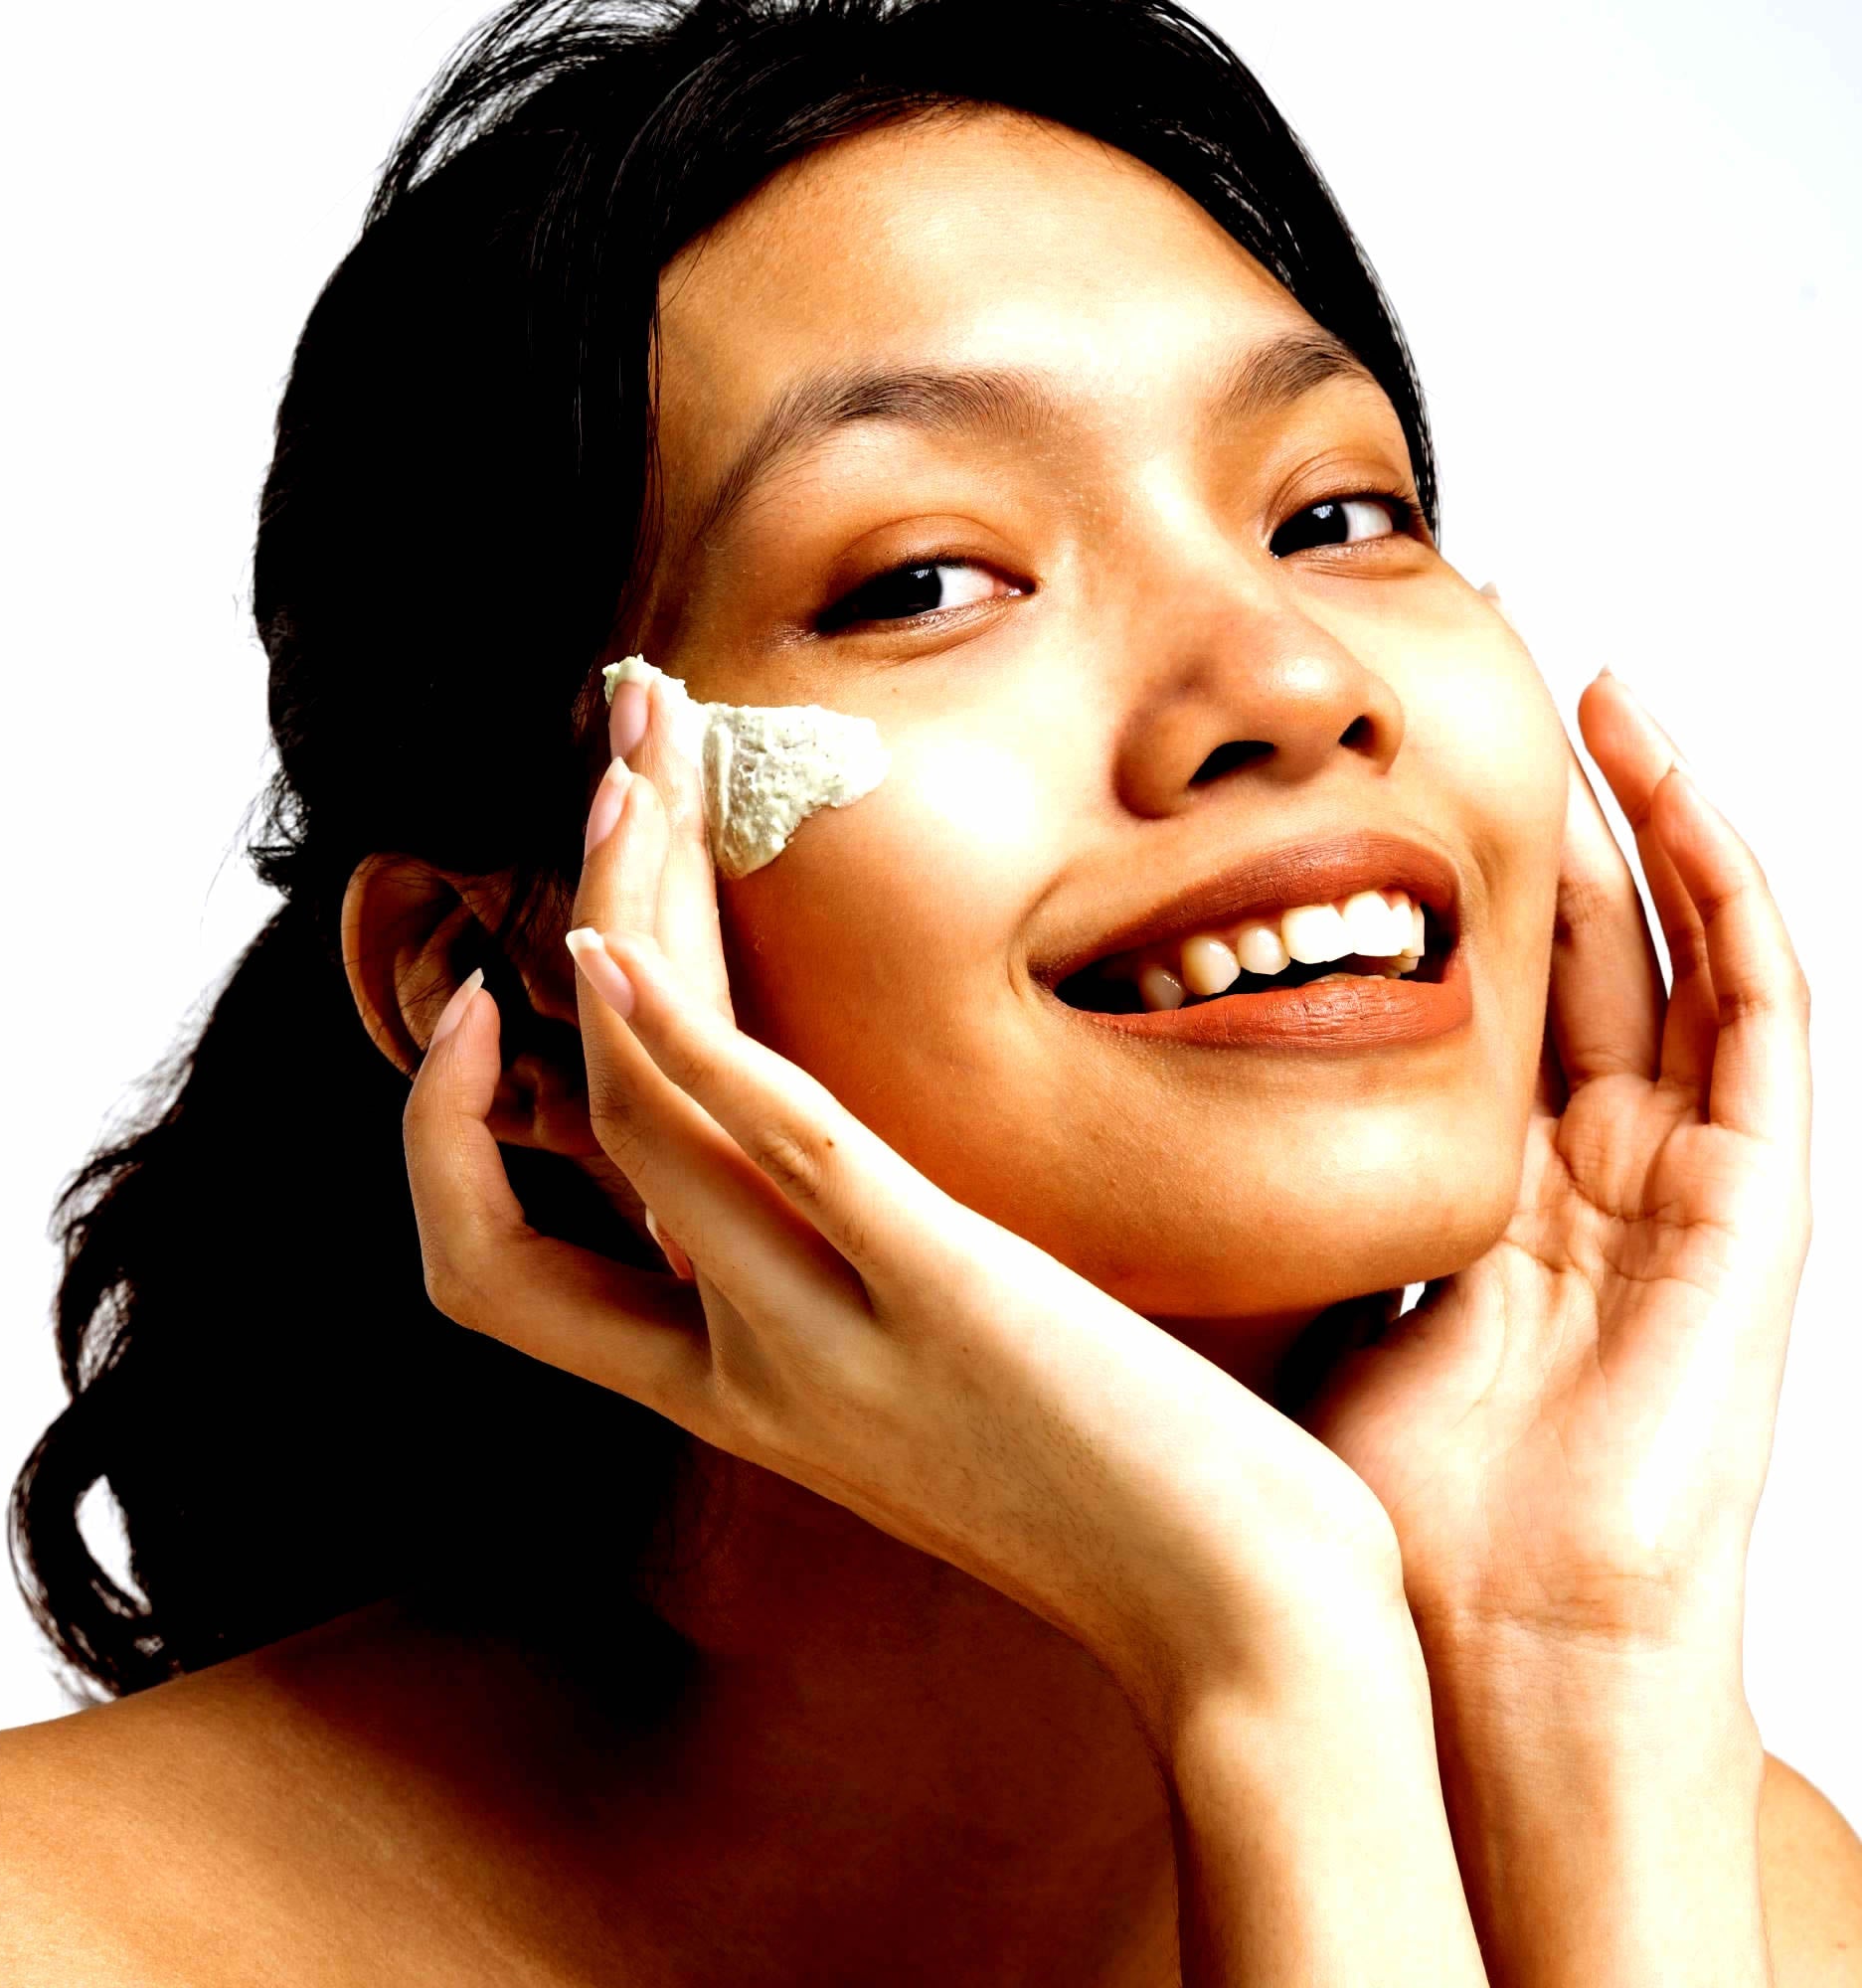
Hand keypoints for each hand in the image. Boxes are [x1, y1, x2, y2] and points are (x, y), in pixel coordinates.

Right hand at [402, 673, 1407, 1737]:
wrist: (1245, 1637)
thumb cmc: (1120, 1513)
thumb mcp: (935, 1402)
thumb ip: (852, 1299)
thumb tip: (837, 1187)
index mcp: (732, 1391)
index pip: (497, 1268)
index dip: (445, 1136)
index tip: (506, 992)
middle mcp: (743, 1366)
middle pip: (566, 1131)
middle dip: (554, 926)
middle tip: (602, 760)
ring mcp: (828, 1336)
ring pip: (644, 1108)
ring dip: (621, 910)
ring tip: (630, 761)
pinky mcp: (948, 1291)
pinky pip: (774, 1152)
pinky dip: (683, 1046)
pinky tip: (624, 946)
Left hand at [1294, 665, 1811, 1664]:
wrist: (1492, 1647)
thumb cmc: (1395, 1509)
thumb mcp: (1315, 1303)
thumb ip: (1281, 1197)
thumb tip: (1145, 1108)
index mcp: (1498, 1192)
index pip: (1482, 995)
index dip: (1445, 877)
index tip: (1378, 767)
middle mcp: (1597, 1166)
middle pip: (1586, 947)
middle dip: (1544, 811)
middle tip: (1491, 674)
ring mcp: (1683, 1174)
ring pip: (1686, 947)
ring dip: (1649, 812)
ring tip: (1591, 681)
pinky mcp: (1756, 1197)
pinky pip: (1766, 1006)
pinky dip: (1728, 882)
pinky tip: (1671, 778)